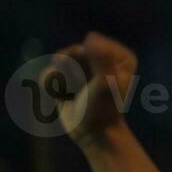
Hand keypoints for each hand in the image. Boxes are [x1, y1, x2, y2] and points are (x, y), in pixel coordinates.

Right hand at [40, 32, 137, 148]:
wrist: (93, 134)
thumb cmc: (102, 111)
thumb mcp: (105, 84)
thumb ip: (101, 60)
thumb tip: (90, 36)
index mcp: (121, 56)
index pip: (91, 44)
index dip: (89, 65)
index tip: (101, 84)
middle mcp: (104, 58)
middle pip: (71, 52)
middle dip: (71, 73)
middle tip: (84, 90)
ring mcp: (86, 67)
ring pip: (57, 62)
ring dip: (61, 81)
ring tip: (75, 95)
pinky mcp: (69, 78)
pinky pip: (49, 73)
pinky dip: (52, 87)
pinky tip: (64, 98)